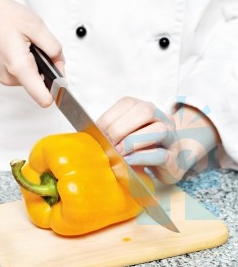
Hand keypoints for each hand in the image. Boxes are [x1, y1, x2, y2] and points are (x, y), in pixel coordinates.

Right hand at [0, 0, 63, 106]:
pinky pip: (24, 72)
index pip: (44, 99)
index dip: (58, 90)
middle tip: (40, 45)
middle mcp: (10, 77)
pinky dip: (28, 60)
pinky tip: (19, 44)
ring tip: (26, 41)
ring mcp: (5, 76)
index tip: (60, 76)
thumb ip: (54, 48)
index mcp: (19, 68)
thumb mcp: (35, 26)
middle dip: (48, 67)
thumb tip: (61, 64)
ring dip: (37, 62)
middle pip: (42, 85)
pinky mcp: (2, 72)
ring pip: (33, 77)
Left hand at [97, 97, 219, 183]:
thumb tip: (92, 136)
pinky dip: (140, 158)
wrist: (172, 162)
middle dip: (120, 129)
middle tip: (108, 145)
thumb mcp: (127, 134)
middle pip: (145, 111)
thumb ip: (112, 131)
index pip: (127, 103)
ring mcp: (172, 137)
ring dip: (132, 142)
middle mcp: (162, 117)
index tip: (98, 134)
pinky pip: (160, 154)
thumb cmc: (143, 148)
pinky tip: (128, 162)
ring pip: (158, 130)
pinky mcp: (174, 157)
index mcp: (146, 108)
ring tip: (118, 154)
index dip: (110, 118)